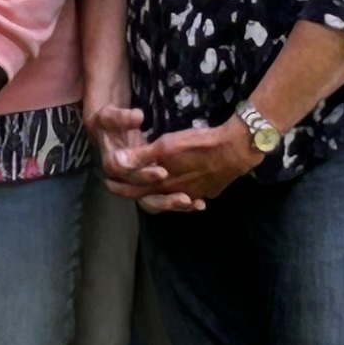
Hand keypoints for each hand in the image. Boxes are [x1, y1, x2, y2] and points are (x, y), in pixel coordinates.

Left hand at [110, 119, 261, 214]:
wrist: (235, 149)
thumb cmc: (198, 145)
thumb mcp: (166, 147)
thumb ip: (142, 157)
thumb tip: (117, 163)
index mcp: (163, 184)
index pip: (135, 191)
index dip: (120, 187)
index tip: (108, 183)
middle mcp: (177, 194)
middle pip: (152, 199)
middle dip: (137, 192)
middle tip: (124, 186)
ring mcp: (196, 194)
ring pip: (172, 199)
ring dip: (160, 197)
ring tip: (153, 191)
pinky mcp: (210, 190)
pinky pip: (192, 197)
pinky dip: (183, 195)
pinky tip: (184, 191)